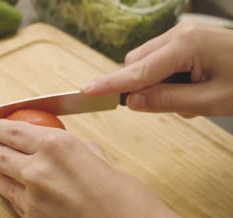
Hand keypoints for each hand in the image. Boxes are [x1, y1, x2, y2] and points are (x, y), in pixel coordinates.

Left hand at [0, 120, 232, 217]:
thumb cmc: (131, 205)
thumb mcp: (104, 163)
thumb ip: (79, 152)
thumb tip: (69, 148)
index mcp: (57, 147)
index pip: (13, 131)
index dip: (0, 128)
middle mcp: (38, 171)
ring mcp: (32, 203)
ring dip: (1, 175)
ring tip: (5, 174)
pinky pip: (17, 208)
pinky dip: (19, 201)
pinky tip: (30, 200)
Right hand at [83, 21, 232, 116]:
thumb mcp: (210, 101)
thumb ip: (166, 101)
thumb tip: (131, 102)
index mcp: (185, 46)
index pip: (137, 70)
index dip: (110, 84)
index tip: (84, 91)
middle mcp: (179, 34)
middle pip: (138, 64)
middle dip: (142, 87)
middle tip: (172, 105)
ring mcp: (183, 34)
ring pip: (147, 63)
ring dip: (156, 84)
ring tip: (190, 97)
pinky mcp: (187, 39)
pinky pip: (162, 60)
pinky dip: (167, 77)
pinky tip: (192, 87)